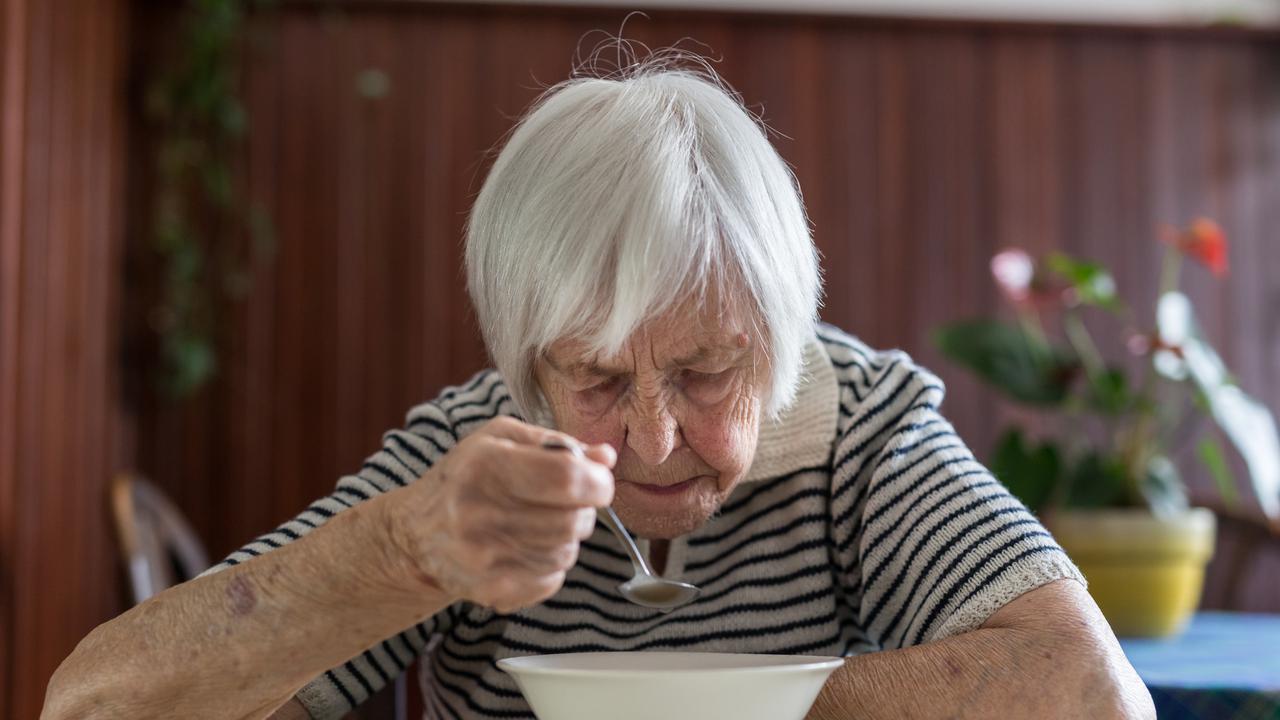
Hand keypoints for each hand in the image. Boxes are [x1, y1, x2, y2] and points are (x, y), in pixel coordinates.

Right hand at [384, 416, 615, 612]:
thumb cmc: (466, 477)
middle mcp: (480, 513)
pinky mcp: (490, 590)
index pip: (568, 478)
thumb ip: (558, 444)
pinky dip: (550, 564)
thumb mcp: (503, 439)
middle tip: (565, 502)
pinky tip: (525, 548)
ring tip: (538, 523)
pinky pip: (552, 580)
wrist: (415, 534)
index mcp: (487, 464)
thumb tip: (606, 458)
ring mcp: (484, 558)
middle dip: (583, 510)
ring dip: (566, 538)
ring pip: (567, 552)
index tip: (597, 481)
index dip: (597, 481)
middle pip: (573, 520)